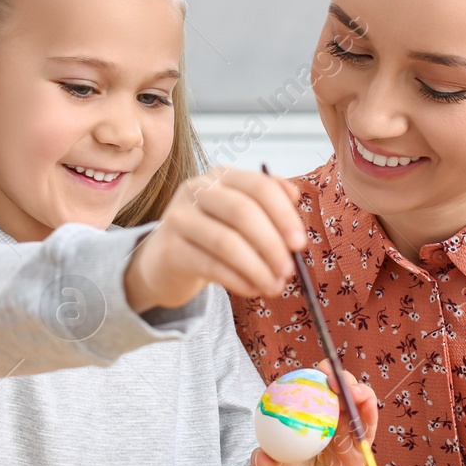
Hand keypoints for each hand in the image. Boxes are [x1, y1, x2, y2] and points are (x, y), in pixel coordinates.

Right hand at [124, 167, 304, 311]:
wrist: (166, 260)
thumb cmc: (213, 235)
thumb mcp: (239, 214)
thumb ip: (268, 202)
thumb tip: (294, 195)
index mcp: (221, 176)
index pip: (258, 186)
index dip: (283, 214)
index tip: (299, 243)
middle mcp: (197, 190)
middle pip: (242, 212)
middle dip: (272, 244)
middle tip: (290, 270)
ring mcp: (179, 218)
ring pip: (227, 242)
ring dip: (258, 268)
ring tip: (275, 286)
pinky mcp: (171, 249)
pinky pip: (211, 266)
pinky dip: (238, 281)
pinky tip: (253, 290)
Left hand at [253, 361, 380, 465]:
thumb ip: (268, 462)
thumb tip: (260, 458)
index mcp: (311, 415)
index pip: (318, 387)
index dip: (320, 374)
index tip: (317, 370)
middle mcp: (333, 417)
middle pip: (341, 389)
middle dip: (339, 376)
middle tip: (332, 378)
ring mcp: (349, 429)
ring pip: (359, 402)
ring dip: (358, 390)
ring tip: (351, 390)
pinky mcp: (362, 444)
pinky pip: (368, 424)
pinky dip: (369, 410)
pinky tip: (365, 404)